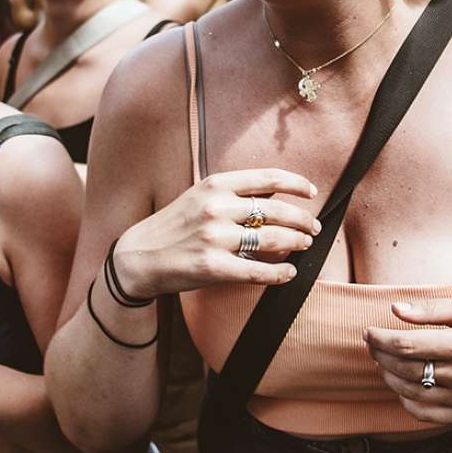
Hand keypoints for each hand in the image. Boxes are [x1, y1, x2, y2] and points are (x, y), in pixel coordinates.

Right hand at [112, 169, 321, 299]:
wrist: (138, 256)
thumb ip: (233, 195)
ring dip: (296, 242)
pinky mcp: (212, 266)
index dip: (296, 184)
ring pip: (272, 239)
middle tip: (313, 228)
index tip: (311, 192)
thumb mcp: (199, 197)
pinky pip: (257, 270)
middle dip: (303, 220)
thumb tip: (275, 198)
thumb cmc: (174, 226)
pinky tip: (289, 274)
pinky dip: (279, 273)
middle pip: (277, 211)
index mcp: (215, 184)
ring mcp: (214, 237)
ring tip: (304, 245)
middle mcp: (217, 207)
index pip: (268, 178)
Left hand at [364, 300, 451, 426]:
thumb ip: (432, 310)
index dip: (380, 339)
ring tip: (384, 362)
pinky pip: (424, 414)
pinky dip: (406, 400)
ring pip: (410, 393)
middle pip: (404, 369)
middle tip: (373, 343)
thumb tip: (396, 310)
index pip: (407, 345)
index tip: (369, 331)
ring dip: (389, 377)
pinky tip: (404, 384)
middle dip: (380, 355)